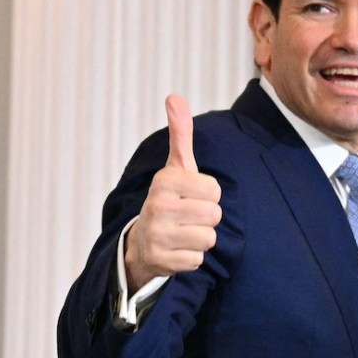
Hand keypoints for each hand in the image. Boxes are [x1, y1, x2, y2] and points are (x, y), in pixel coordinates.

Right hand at [121, 95, 220, 288]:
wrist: (142, 241)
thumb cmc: (169, 200)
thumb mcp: (176, 167)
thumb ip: (180, 134)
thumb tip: (175, 97)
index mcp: (165, 181)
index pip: (215, 190)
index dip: (209, 195)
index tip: (192, 196)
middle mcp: (158, 206)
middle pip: (214, 215)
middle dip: (207, 218)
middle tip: (188, 217)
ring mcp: (157, 234)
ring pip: (208, 238)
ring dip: (201, 238)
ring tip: (183, 232)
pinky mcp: (161, 260)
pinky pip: (197, 259)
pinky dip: (191, 257)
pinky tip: (177, 249)